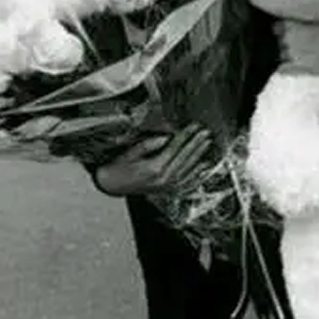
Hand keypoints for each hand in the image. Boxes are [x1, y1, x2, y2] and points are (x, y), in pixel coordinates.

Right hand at [93, 125, 212, 196]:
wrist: (111, 186)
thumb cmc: (119, 168)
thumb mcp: (131, 152)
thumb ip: (150, 144)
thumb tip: (167, 137)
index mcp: (154, 167)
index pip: (175, 148)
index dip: (186, 135)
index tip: (195, 126)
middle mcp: (163, 179)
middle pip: (185, 158)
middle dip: (196, 143)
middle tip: (206, 133)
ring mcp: (167, 187)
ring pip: (188, 170)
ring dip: (199, 156)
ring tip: (207, 144)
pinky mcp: (168, 191)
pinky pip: (186, 183)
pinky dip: (196, 175)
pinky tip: (203, 167)